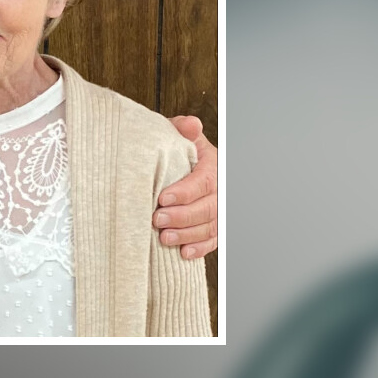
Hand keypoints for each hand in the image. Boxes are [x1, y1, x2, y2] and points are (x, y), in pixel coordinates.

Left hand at [153, 115, 217, 258]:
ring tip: (163, 238)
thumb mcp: (175, 134)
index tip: (162, 198)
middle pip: (207, 208)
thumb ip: (180, 129)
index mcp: (212, 165)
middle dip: (182, 217)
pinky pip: (212, 241)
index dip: (184, 192)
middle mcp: (220, 189)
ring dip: (187, 235)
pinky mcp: (214, 226)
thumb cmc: (174, 149)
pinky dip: (199, 249)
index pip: (204, 181)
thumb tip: (191, 124)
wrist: (178, 163)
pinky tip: (183, 253)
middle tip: (157, 220)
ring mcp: (219, 209)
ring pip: (210, 227)